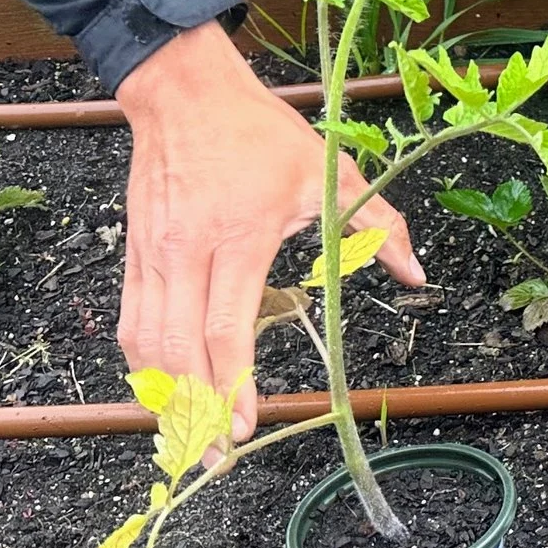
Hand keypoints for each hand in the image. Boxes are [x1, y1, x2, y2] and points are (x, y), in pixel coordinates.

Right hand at [116, 23, 424, 441]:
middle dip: (195, 410)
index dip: (234, 385)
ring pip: (145, 341)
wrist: (182, 92)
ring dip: (164, 395)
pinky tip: (164, 390)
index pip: (228, 328)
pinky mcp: (132, 254)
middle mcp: (186, 253)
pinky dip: (144, 362)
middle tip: (217, 456)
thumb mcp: (329, 174)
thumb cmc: (258, 133)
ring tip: (190, 435)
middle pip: (178, 349)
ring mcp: (152, 255)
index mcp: (239, 237)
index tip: (244, 428)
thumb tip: (416, 273)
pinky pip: (130, 320)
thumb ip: (378, 227)